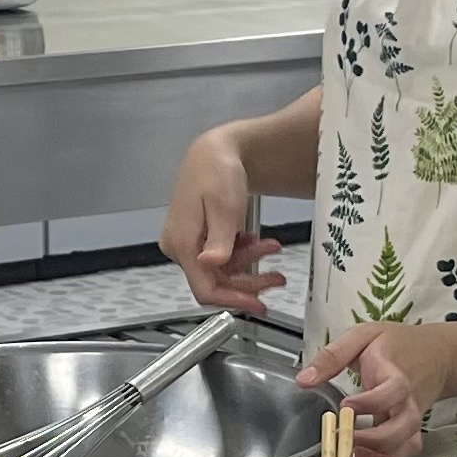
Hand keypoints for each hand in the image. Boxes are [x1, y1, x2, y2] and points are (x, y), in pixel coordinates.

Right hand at [162, 128, 284, 313]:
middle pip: (215, 282)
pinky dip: (240, 254)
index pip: (204, 288)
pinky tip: (255, 241)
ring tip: (272, 247)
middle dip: (248, 281)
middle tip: (277, 278)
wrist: (214, 152)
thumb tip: (210, 264)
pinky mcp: (195, 241)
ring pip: (221, 271)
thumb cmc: (217, 171)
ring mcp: (187, 245)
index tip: (257, 304)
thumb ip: (219, 239)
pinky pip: (220, 259)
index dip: (232, 300)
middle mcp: (179, 247)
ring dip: (249, 264)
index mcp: (182, 242)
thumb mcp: (224, 205)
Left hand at [296, 321, 456, 456]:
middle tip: (347, 439)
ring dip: (382, 455)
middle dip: (377, 439)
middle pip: (406, 425)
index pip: (393, 390)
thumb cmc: (396, 344)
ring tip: (352, 456)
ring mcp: (412, 418)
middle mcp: (408, 400)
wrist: (437, 354)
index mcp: (395, 374)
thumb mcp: (363, 336)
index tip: (346, 406)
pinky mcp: (411, 431)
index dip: (372, 402)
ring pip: (409, 444)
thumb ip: (333, 356)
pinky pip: (407, 453)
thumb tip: (304, 380)